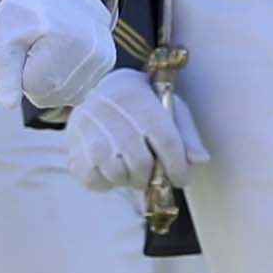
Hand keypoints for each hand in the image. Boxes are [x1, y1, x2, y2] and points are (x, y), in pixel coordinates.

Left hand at [0, 0, 115, 122]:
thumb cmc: (26, 13)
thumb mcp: (6, 38)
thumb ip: (6, 74)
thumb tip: (9, 106)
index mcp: (60, 45)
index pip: (32, 88)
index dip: (21, 72)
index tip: (24, 49)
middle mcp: (87, 53)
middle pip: (51, 96)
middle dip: (37, 80)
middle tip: (36, 49)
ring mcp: (101, 58)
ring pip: (68, 97)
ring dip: (54, 82)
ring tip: (51, 51)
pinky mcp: (108, 60)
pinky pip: (82, 89)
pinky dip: (69, 78)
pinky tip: (64, 55)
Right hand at [63, 64, 204, 201]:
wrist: (96, 88)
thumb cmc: (140, 102)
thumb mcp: (167, 107)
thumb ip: (186, 134)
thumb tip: (200, 160)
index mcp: (138, 96)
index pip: (164, 138)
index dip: (177, 165)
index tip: (182, 180)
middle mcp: (109, 110)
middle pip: (140, 162)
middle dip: (151, 177)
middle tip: (152, 176)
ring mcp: (87, 129)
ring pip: (117, 174)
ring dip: (128, 180)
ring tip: (130, 170)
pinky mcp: (73, 146)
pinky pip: (94, 180)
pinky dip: (106, 183)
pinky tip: (111, 170)